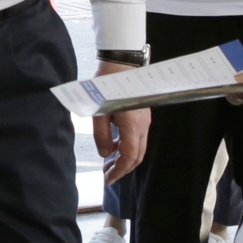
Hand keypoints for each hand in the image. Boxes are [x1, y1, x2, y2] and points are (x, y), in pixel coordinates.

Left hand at [91, 57, 149, 176]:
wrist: (121, 64)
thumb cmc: (106, 86)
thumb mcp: (99, 113)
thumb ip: (102, 136)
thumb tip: (106, 154)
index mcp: (133, 127)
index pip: (129, 158)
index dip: (119, 171)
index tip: (108, 179)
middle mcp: (143, 126)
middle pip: (136, 156)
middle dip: (122, 168)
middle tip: (107, 175)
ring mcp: (144, 120)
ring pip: (138, 147)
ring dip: (124, 157)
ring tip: (108, 162)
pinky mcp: (142, 115)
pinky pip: (137, 137)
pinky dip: (127, 146)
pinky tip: (114, 145)